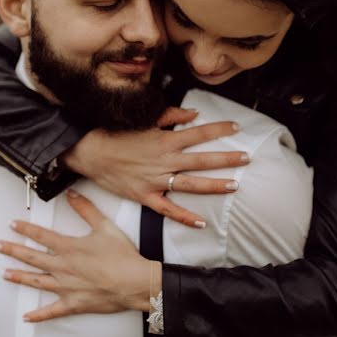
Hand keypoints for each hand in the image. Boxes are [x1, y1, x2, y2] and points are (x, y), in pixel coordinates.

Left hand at [0, 191, 159, 321]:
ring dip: (19, 277)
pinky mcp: (73, 304)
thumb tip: (71, 194)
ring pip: (37, 281)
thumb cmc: (122, 256)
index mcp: (69, 248)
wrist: (134, 282)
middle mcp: (63, 267)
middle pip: (32, 257)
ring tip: (4, 274)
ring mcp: (66, 287)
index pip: (41, 236)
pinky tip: (27, 317)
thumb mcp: (104, 226)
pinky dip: (39, 315)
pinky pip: (52, 311)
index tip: (12, 225)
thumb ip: (86, 209)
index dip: (25, 229)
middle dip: (13, 250)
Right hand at [63, 107, 249, 227]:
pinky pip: (167, 209)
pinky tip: (201, 222)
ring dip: (213, 185)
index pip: (198, 133)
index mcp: (164, 139)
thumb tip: (194, 114)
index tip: (236, 127)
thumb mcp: (144, 119)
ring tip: (234, 185)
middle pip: (201, 159)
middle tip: (247, 159)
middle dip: (226, 159)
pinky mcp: (144, 196)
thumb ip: (171, 116)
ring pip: (190, 184)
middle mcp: (164, 160)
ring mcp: (155, 180)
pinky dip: (184, 217)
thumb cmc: (115, 133)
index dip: (219, 130)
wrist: (89, 151)